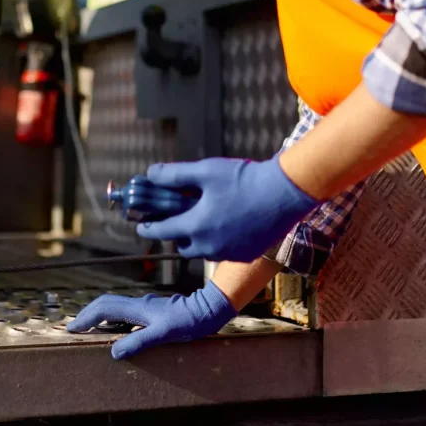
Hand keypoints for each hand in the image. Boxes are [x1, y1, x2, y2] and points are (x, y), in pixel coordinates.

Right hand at [66, 283, 235, 358]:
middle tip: (75, 328)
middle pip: (107, 304)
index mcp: (138, 308)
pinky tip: (117, 331)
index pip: (105, 308)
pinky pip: (126, 313)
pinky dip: (114, 319)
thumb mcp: (164, 334)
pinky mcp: (153, 312)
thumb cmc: (188, 322)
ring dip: (100, 316)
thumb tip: (113, 351)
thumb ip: (139, 341)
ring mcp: (147, 307)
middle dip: (88, 314)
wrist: (208, 310)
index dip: (86, 317)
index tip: (72, 329)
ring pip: (116, 307)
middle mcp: (140, 305)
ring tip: (90, 329)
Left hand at [137, 157, 319, 261]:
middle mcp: (209, 247)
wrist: (284, 193)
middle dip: (176, 233)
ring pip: (203, 250)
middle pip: (182, 244)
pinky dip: (220, 241)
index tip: (141, 226)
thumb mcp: (205, 171)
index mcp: (195, 227)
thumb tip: (150, 174)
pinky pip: (224, 252)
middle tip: (177, 219)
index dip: (148, 227)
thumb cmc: (243, 179)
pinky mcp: (247, 254)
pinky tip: (228, 224)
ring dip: (198, 238)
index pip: (161, 232)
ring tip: (204, 219)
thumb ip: (174, 175)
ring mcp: (229, 253)